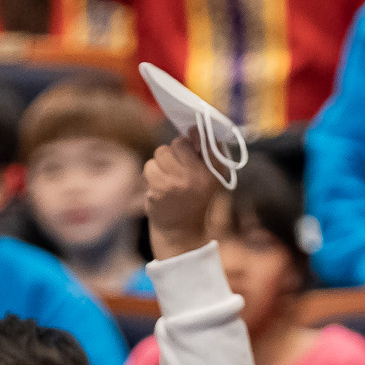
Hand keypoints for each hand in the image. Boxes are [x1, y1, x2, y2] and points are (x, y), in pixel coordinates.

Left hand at [144, 133, 218, 262]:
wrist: (181, 236)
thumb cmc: (193, 202)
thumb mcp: (208, 180)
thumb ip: (205, 154)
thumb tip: (195, 128)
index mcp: (214, 171)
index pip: (208, 139)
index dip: (196, 133)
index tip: (193, 133)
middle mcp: (199, 175)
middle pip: (177, 143)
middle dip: (173, 154)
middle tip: (177, 172)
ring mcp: (179, 181)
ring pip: (161, 153)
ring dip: (160, 165)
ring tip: (168, 182)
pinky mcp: (160, 188)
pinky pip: (149, 167)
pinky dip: (151, 177)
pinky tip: (159, 190)